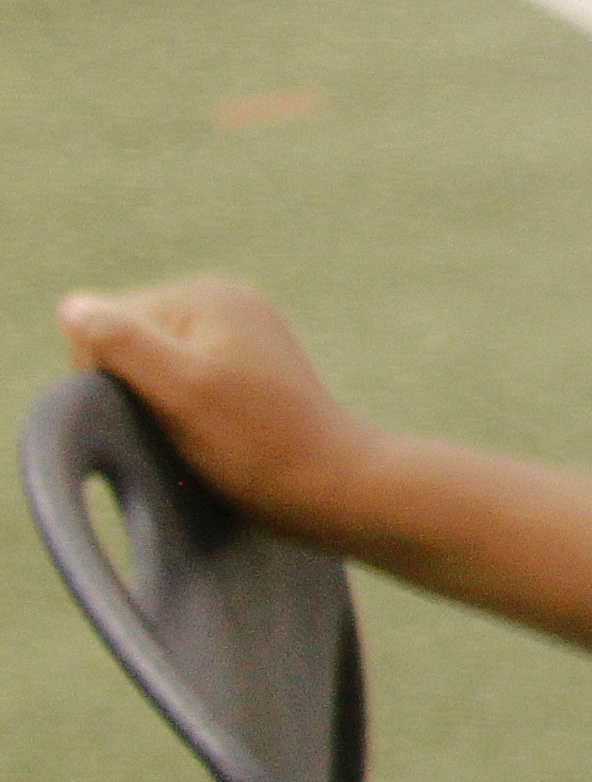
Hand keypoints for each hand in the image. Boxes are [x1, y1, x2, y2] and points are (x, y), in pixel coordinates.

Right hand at [55, 279, 383, 545]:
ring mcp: (236, 336)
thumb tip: (72, 305)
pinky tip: (203, 433)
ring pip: (149, 366)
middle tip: (174, 425)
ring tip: (190, 432)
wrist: (330, 485)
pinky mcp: (243, 370)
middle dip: (131, 386)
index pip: (106, 322)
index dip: (105, 374)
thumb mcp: (183, 391)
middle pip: (127, 342)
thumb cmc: (255, 444)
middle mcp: (224, 304)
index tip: (148, 410)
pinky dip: (177, 410)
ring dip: (152, 402)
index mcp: (207, 296)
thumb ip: (126, 345)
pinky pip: (179, 382)